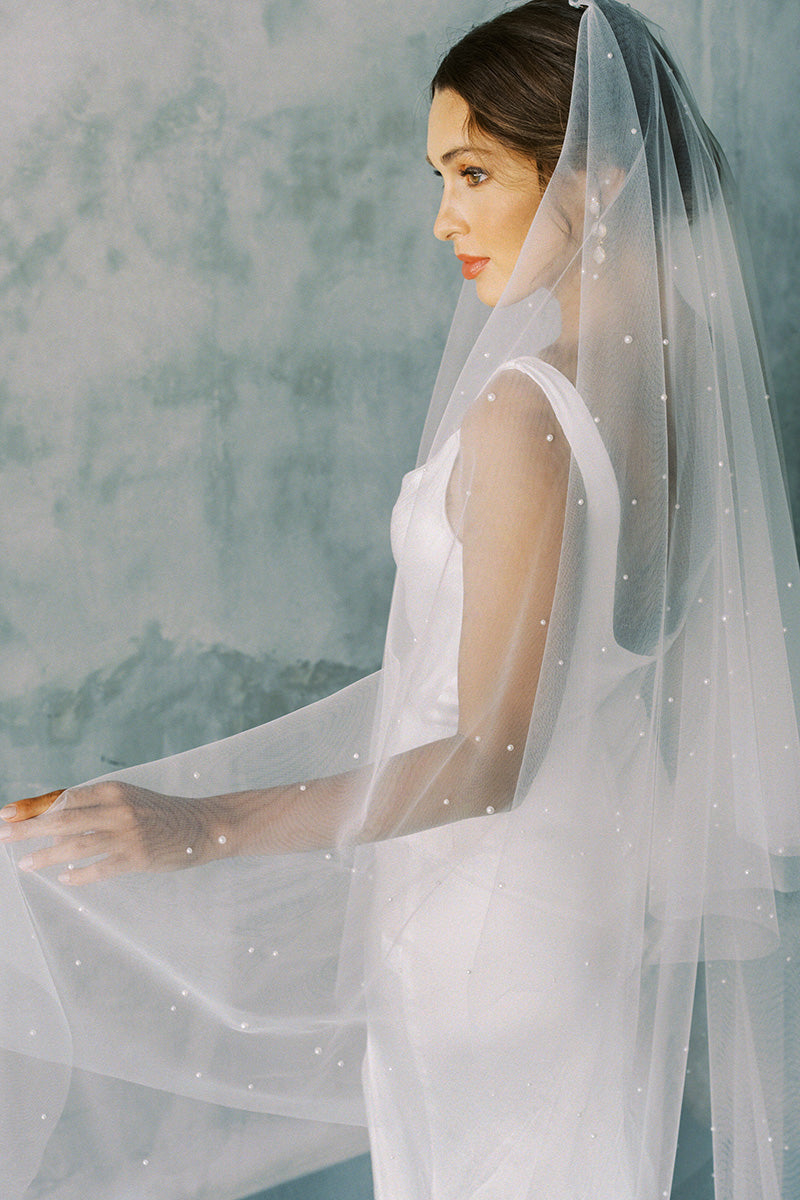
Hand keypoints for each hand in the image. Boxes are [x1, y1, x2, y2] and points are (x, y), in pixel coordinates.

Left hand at [0, 782, 222, 884]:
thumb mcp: (128, 799)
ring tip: (25, 865)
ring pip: (75, 845)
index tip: (6, 814)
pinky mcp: (137, 857)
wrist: (203, 825)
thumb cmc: (160, 813)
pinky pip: (99, 868)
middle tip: (3, 836)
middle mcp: (117, 808)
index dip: (32, 807)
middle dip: (28, 829)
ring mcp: (127, 833)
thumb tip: (53, 816)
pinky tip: (64, 879)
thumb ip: (96, 805)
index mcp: (112, 789)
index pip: (63, 798)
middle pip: (62, 819)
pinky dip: (78, 875)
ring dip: (46, 856)